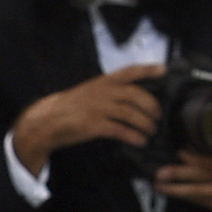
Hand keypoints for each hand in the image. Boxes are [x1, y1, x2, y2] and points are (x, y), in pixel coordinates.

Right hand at [10, 63, 163, 174]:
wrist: (48, 120)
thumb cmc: (71, 107)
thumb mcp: (91, 91)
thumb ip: (110, 91)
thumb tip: (133, 97)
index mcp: (104, 81)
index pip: (130, 71)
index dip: (148, 70)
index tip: (164, 70)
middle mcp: (103, 92)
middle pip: (137, 95)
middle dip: (152, 106)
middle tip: (158, 116)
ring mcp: (99, 108)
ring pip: (131, 113)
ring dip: (146, 124)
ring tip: (151, 132)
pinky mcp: (94, 125)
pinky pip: (120, 130)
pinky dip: (134, 136)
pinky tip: (140, 141)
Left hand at [156, 136, 211, 211]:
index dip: (194, 157)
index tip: (178, 151)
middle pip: (203, 177)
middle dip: (179, 175)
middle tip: (160, 173)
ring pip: (200, 193)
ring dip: (177, 190)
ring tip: (159, 185)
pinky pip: (201, 202)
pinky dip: (185, 197)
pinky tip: (170, 191)